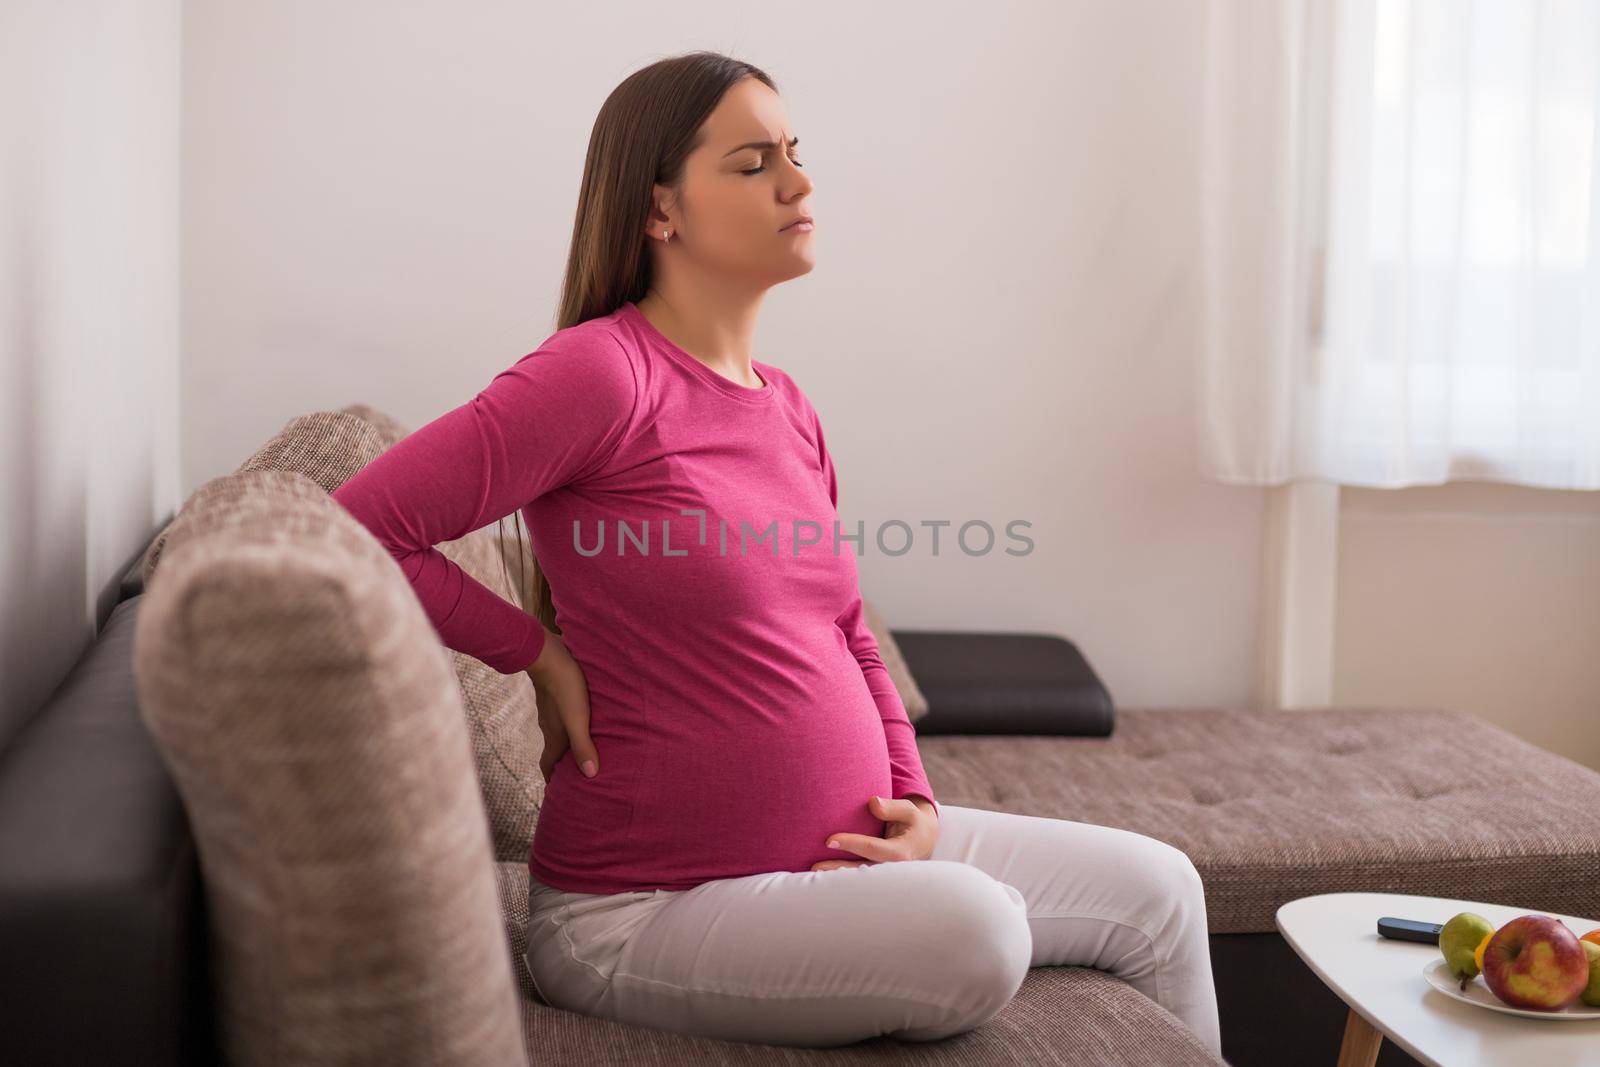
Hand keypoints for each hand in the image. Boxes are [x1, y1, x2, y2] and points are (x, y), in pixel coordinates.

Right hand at [524, 629, 598, 784]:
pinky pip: (561, 716)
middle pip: (554, 751)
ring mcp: (550, 709)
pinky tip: (583, 718)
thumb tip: (590, 775)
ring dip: (568, 743)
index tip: (558, 793)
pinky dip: (570, 724)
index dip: (552, 780)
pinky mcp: (554, 694)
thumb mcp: (578, 718)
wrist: (546, 653)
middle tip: (576, 774)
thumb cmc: (565, 687)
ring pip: (558, 732)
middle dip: (563, 764)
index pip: (548, 765)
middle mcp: (549, 725)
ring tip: (585, 747)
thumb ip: (583, 745)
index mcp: (554, 735)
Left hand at [810, 794, 938, 870]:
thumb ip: (892, 807)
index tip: (829, 840)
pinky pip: (858, 879)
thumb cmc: (913, 823)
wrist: (923, 841)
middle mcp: (891, 870)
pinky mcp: (876, 878)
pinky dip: (841, 878)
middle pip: (861, 871)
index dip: (851, 844)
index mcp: (901, 854)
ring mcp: (883, 878)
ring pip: (858, 879)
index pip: (872, 848)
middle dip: (838, 870)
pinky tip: (821, 877)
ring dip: (836, 877)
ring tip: (813, 874)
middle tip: (814, 867)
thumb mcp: (910, 811)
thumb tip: (873, 802)